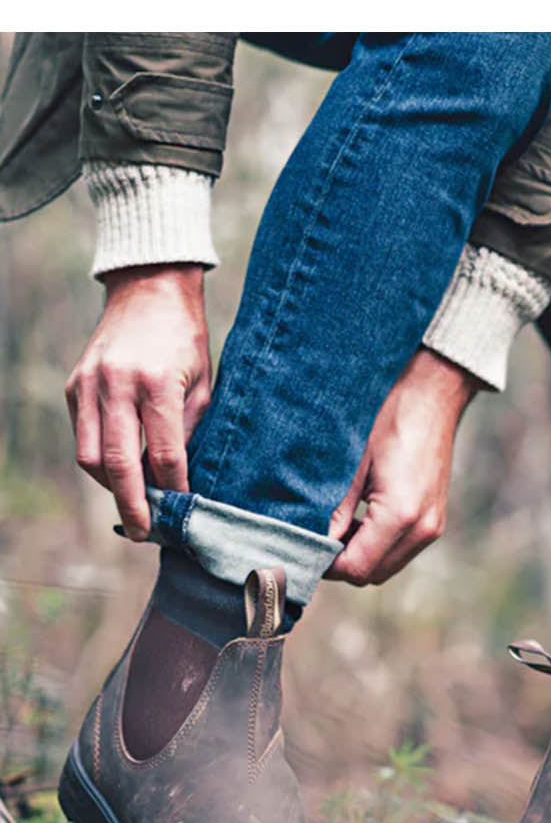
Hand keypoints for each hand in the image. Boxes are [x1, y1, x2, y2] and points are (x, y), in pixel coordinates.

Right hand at [65, 263, 211, 539]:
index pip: (165, 454)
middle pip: (118, 464)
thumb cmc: (185, 339)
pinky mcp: (75, 385)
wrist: (149, 289)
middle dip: (132, 505)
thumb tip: (179, 481)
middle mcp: (116, 385)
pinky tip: (121, 471)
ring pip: (90, 457)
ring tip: (133, 503)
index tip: (181, 512)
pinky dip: (99, 461)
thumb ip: (189, 431)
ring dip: (111, 487)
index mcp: (156, 383)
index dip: (173, 489)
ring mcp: (89, 384)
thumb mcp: (203, 384)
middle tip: (143, 533)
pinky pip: (82, 437)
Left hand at [326, 348, 479, 585]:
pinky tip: (362, 521)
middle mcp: (422, 529)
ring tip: (339, 528)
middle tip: (317, 538)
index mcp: (401, 515)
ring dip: (360, 555)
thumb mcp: (353, 464)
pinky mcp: (434, 521)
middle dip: (342, 564)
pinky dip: (377, 546)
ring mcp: (432, 527)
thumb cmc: (390, 418)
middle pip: (371, 574)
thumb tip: (316, 541)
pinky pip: (400, 550)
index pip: (356, 566)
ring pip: (385, 566)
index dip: (326, 563)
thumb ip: (336, 510)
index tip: (305, 546)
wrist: (432, 396)